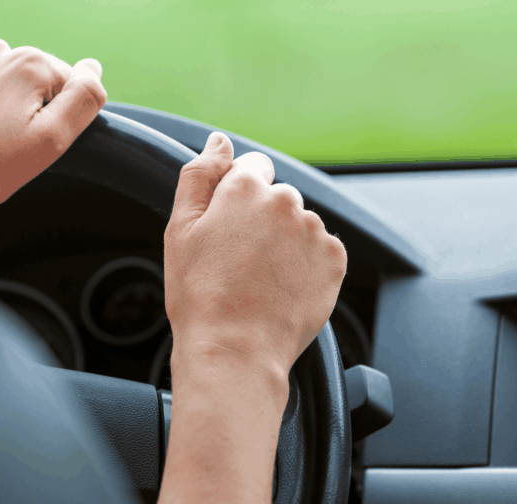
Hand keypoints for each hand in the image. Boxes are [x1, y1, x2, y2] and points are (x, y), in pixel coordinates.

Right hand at [164, 132, 347, 382]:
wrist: (235, 350)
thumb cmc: (201, 294)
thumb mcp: (181, 229)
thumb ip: (199, 174)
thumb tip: (219, 142)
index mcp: (246, 187)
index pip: (252, 168)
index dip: (237, 198)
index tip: (229, 229)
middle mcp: (287, 201)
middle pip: (278, 198)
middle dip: (263, 220)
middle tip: (240, 261)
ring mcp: (315, 230)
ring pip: (299, 225)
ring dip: (285, 243)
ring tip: (261, 280)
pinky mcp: (335, 259)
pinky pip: (320, 250)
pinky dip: (306, 265)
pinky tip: (282, 287)